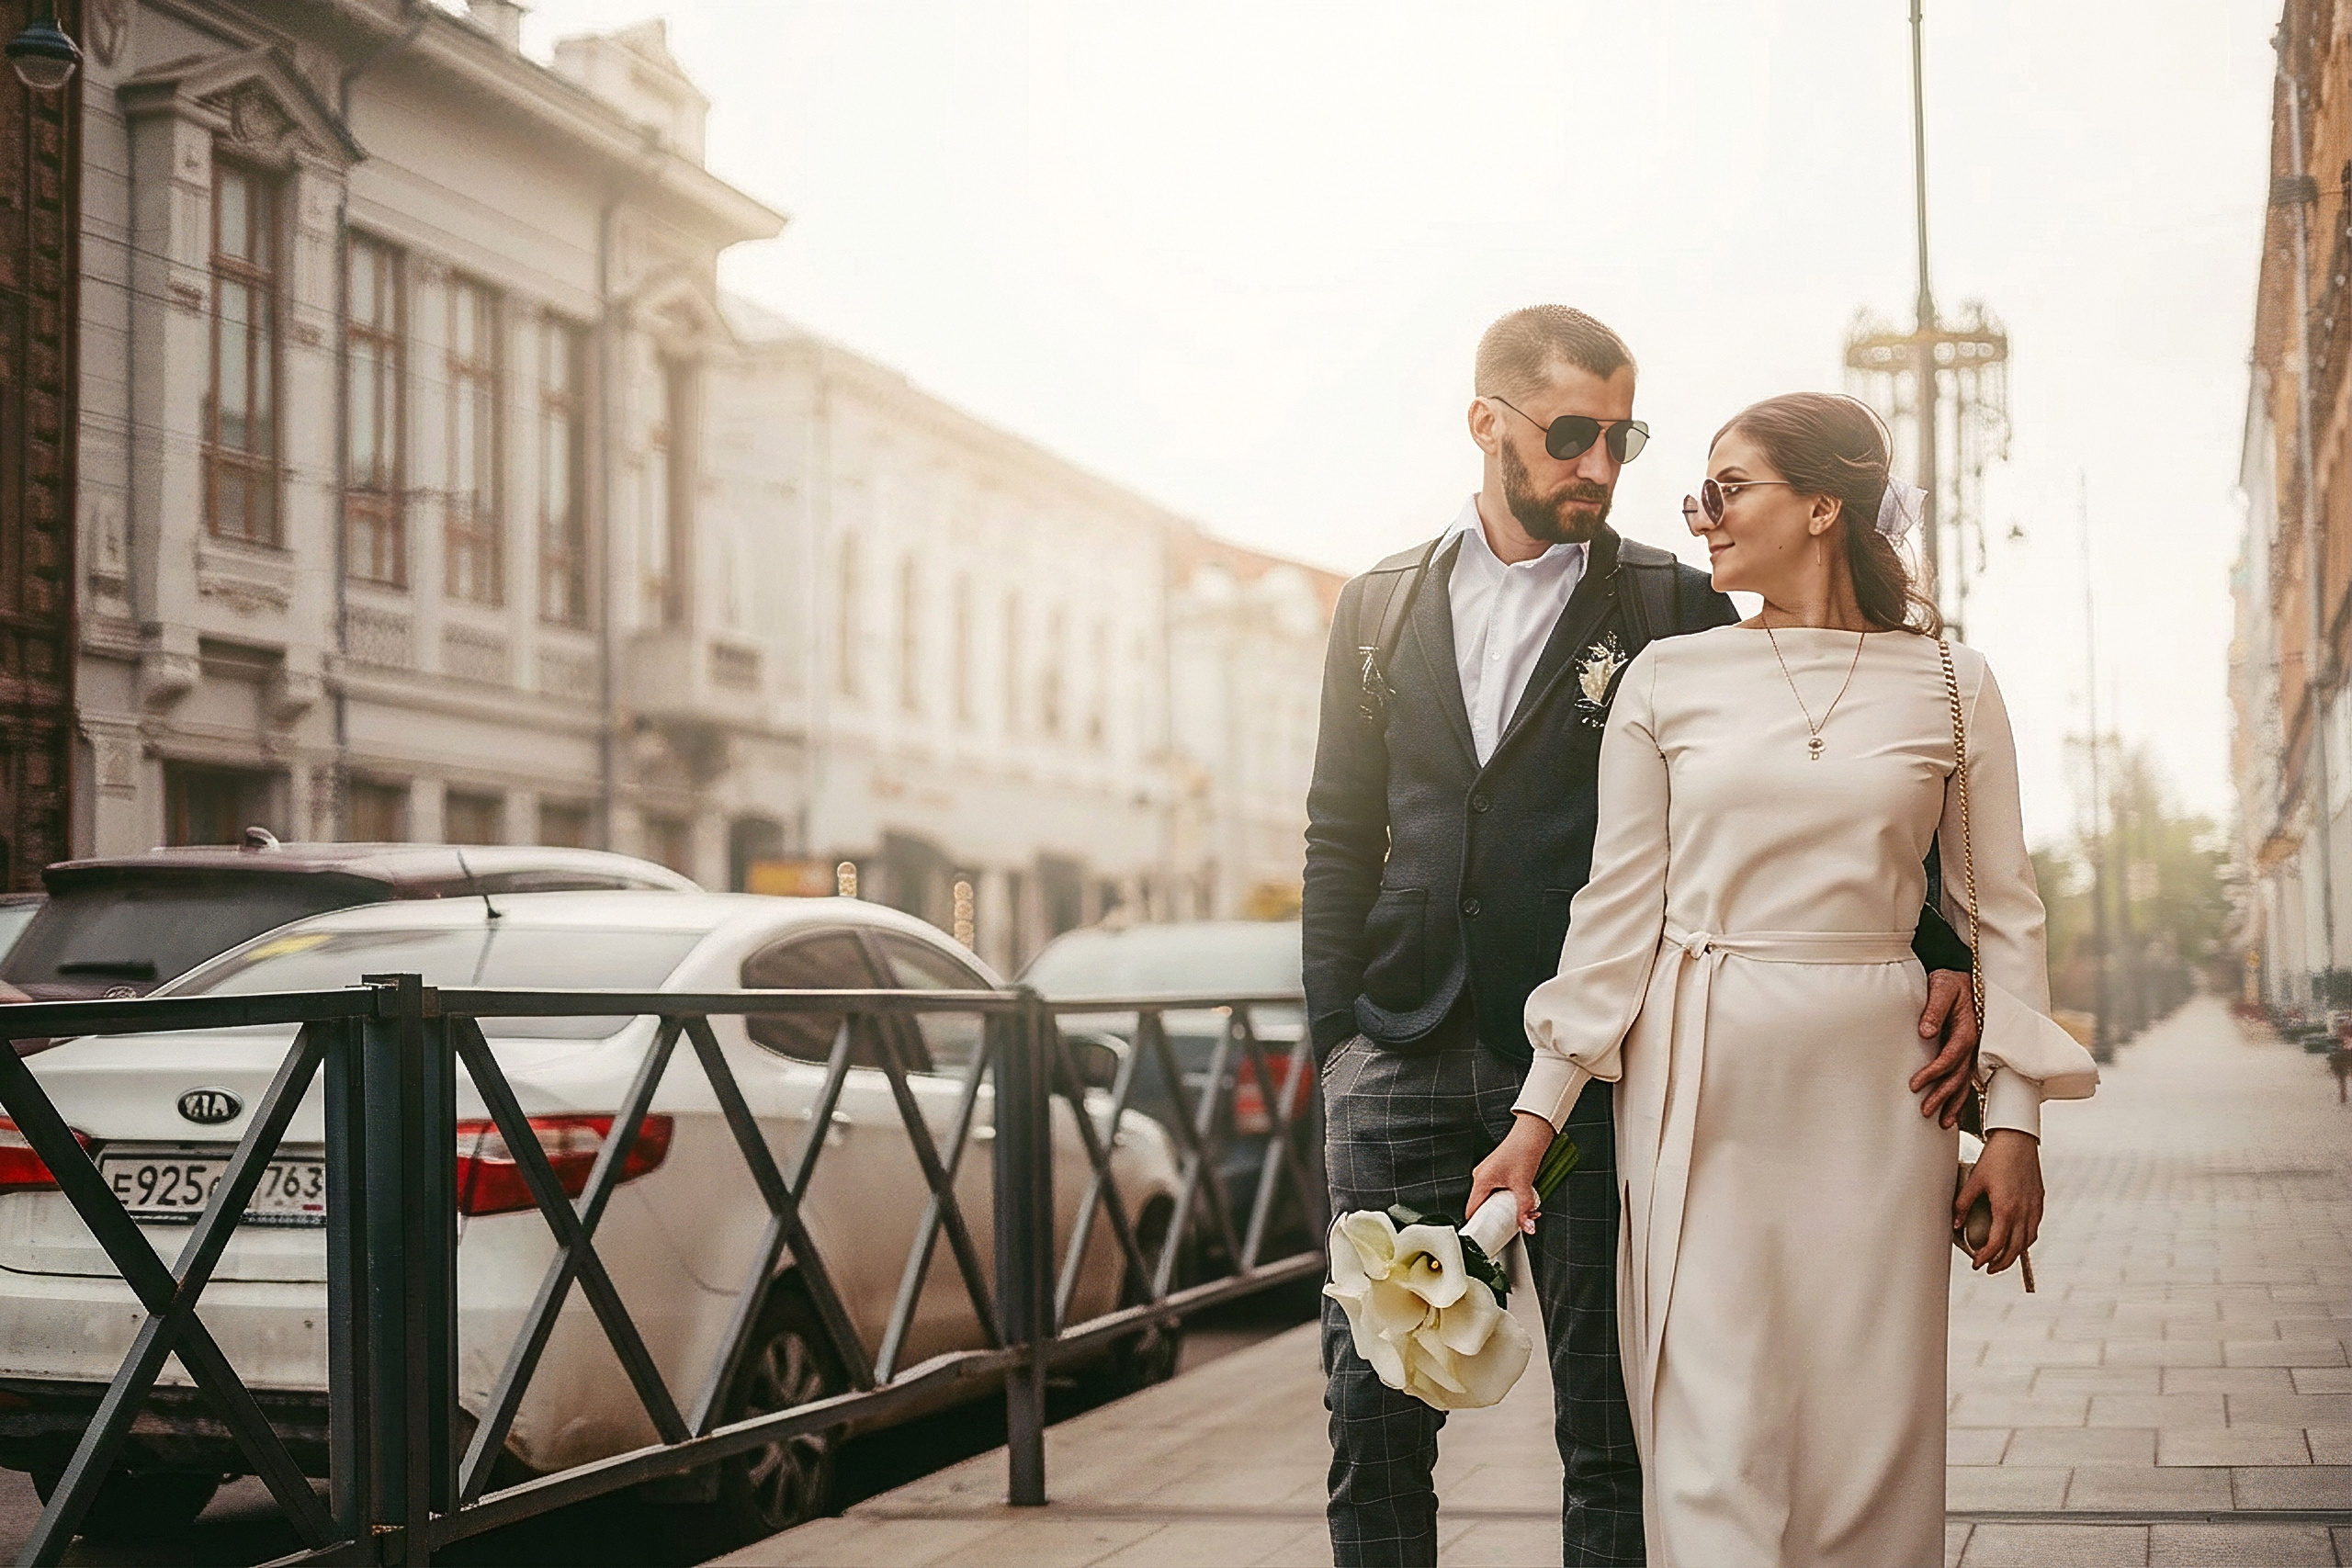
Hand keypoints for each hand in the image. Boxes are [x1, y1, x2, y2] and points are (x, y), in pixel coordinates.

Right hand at [1467, 1111, 1553, 1235]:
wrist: (1531, 1133)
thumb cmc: (1523, 1150)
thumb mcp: (1524, 1185)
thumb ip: (1525, 1209)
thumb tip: (1527, 1227)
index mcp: (1481, 1180)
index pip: (1472, 1210)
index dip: (1477, 1225)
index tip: (1485, 1237)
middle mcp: (1481, 1177)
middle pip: (1481, 1206)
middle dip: (1495, 1219)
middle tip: (1506, 1227)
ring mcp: (1488, 1173)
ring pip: (1491, 1198)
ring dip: (1503, 1208)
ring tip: (1517, 1212)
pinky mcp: (1497, 1171)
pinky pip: (1496, 1190)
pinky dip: (1506, 1198)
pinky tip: (1519, 1199)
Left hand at [1911, 969, 1978, 1128]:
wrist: (1962, 976)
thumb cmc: (1950, 981)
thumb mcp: (1941, 988)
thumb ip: (1934, 1009)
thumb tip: (1926, 1032)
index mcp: (1967, 1030)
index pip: (1949, 1058)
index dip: (1933, 1073)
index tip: (1915, 1084)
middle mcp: (1972, 1044)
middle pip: (1958, 1076)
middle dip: (1942, 1095)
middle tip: (1925, 1111)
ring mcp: (1972, 1050)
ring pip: (1964, 1081)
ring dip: (1953, 1102)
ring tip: (1942, 1122)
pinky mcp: (1966, 1052)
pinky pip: (1965, 1077)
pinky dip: (1959, 1096)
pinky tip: (1952, 1111)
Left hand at [1954, 1128, 2042, 1272]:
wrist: (2018, 1139)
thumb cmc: (1994, 1157)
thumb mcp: (1974, 1180)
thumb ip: (1963, 1204)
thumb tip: (1955, 1225)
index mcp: (2006, 1209)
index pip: (1996, 1243)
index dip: (1986, 1257)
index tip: (1977, 1264)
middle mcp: (2024, 1212)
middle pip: (2015, 1249)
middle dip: (2002, 1262)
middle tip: (1988, 1269)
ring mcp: (2034, 1207)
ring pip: (2028, 1240)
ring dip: (2015, 1253)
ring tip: (2002, 1259)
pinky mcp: (2039, 1200)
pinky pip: (2035, 1228)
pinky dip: (2026, 1239)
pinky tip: (2017, 1239)